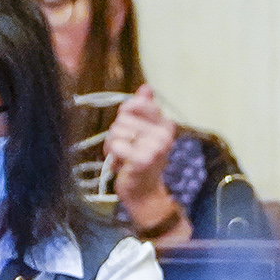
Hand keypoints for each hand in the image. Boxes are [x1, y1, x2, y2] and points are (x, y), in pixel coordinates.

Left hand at [107, 86, 183, 231]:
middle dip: (118, 133)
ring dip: (113, 145)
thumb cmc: (141, 160)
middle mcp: (164, 134)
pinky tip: (122, 164)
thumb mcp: (143, 132)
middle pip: (123, 118)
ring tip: (124, 157)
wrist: (145, 192)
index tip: (131, 130)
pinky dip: (113, 155)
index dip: (125, 115)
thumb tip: (146, 87)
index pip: (136, 104)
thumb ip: (143, 109)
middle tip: (127, 149)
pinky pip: (115, 145)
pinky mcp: (142, 159)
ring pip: (117, 131)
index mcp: (166, 125)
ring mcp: (155, 147)